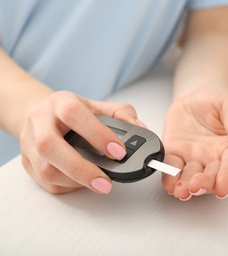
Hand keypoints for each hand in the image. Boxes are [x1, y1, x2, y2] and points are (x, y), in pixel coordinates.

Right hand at [20, 91, 138, 193]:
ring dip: (75, 181)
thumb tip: (139, 127)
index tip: (119, 152)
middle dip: (81, 168)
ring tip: (99, 184)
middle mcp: (39, 121)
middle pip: (50, 146)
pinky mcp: (27, 163)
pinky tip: (83, 183)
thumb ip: (120, 114)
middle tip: (106, 183)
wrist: (40, 114)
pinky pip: (45, 182)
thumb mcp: (96, 106)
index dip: (97, 134)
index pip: (75, 114)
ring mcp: (29, 143)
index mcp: (60, 103)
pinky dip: (68, 186)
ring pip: (45, 169)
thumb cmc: (71, 112)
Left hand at [161, 85, 227, 200]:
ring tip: (181, 190)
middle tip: (196, 187)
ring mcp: (193, 159)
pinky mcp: (175, 155)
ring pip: (191, 177)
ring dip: (186, 186)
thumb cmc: (216, 101)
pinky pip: (172, 168)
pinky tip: (169, 184)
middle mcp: (213, 158)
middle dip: (204, 185)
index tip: (223, 188)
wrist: (194, 96)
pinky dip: (170, 178)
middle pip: (212, 177)